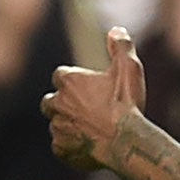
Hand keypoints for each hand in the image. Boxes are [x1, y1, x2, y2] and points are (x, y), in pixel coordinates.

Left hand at [42, 27, 146, 170]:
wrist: (125, 141)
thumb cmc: (126, 104)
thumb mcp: (129, 68)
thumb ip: (121, 46)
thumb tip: (116, 30)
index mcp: (69, 82)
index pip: (60, 76)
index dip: (74, 80)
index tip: (88, 87)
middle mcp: (57, 103)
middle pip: (50, 101)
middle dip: (61, 103)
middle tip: (83, 109)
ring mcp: (57, 128)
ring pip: (56, 124)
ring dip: (68, 125)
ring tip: (90, 130)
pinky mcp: (60, 149)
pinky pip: (61, 146)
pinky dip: (71, 145)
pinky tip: (88, 145)